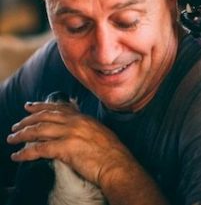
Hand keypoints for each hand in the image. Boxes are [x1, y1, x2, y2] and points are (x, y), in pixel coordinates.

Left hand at [7, 101, 138, 189]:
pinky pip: (39, 149)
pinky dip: (25, 153)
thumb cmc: (112, 154)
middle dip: (27, 120)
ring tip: (12, 138)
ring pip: (39, 130)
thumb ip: (85, 129)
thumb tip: (73, 133)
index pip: (58, 108)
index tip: (30, 106)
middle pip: (45, 117)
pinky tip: (18, 156)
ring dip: (22, 135)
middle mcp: (76, 122)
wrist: (117, 165)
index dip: (41, 106)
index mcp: (84, 118)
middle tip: (16, 124)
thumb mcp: (100, 133)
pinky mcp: (65, 148)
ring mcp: (70, 134)